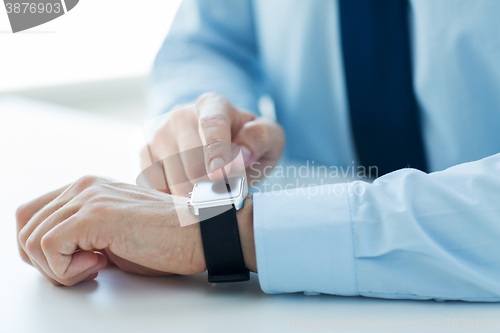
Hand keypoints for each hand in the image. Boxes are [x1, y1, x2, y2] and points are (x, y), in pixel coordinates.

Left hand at [16, 176, 256, 285]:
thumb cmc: (166, 238)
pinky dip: (66, 269)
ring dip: (56, 267)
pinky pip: (47, 247)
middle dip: (44, 260)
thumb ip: (83, 233)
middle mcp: (83, 186)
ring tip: (93, 266)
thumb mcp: (114, 232)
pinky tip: (100, 264)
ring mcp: (88, 198)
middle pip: (24, 226)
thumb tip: (52, 254)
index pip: (31, 214)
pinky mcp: (95, 216)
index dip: (40, 247)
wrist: (202, 233)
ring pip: (31, 239)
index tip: (72, 262)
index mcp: (87, 187)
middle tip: (81, 268)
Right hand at [140, 92, 284, 194]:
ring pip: (170, 172)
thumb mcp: (268, 136)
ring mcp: (159, 133)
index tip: (220, 175)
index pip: (212, 123)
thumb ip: (262, 138)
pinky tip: (186, 198)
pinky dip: (171, 197)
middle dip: (208, 182)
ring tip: (207, 198)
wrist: (216, 142)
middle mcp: (181, 114)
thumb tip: (241, 155)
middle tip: (223, 195)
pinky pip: (153, 182)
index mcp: (213, 104)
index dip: (216, 150)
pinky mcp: (145, 153)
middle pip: (189, 154)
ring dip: (191, 193)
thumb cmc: (244, 141)